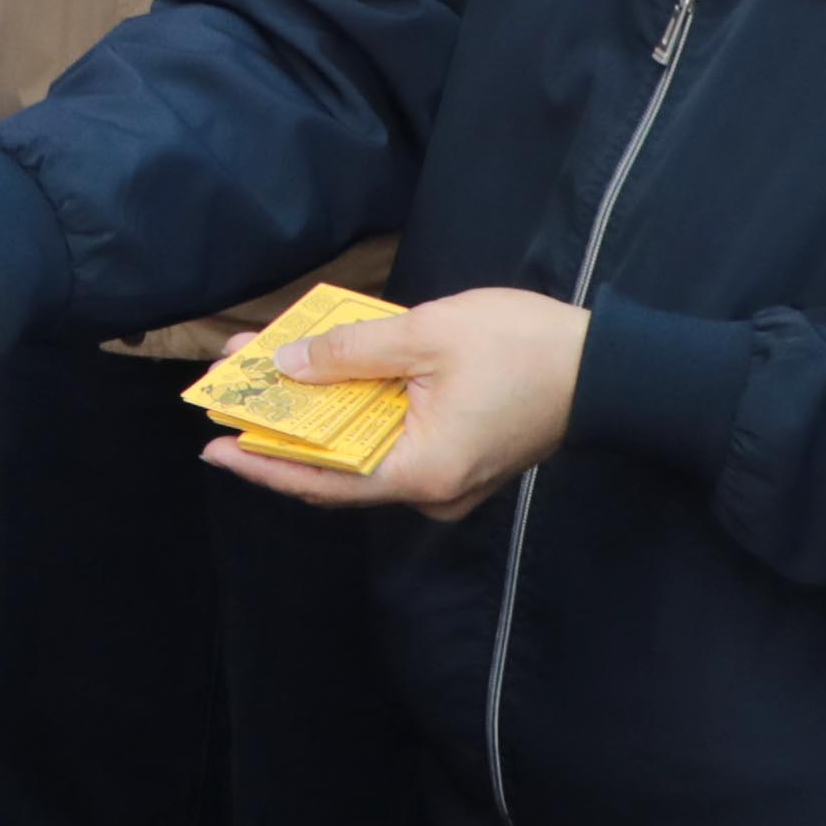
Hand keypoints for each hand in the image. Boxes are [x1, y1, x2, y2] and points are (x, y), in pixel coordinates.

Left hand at [200, 280, 589, 513]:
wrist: (612, 367)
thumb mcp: (427, 334)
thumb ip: (351, 353)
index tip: (213, 445)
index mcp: (420, 472)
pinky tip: (328, 381)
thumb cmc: (525, 347)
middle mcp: (430, 491)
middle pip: (336, 470)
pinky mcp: (460, 459)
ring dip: (317, 419)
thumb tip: (288, 366)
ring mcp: (447, 480)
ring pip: (363, 456)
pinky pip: (393, 444)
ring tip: (267, 380)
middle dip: (280, 431)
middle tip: (230, 396)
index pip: (320, 480)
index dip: (261, 462)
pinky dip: (356, 417)